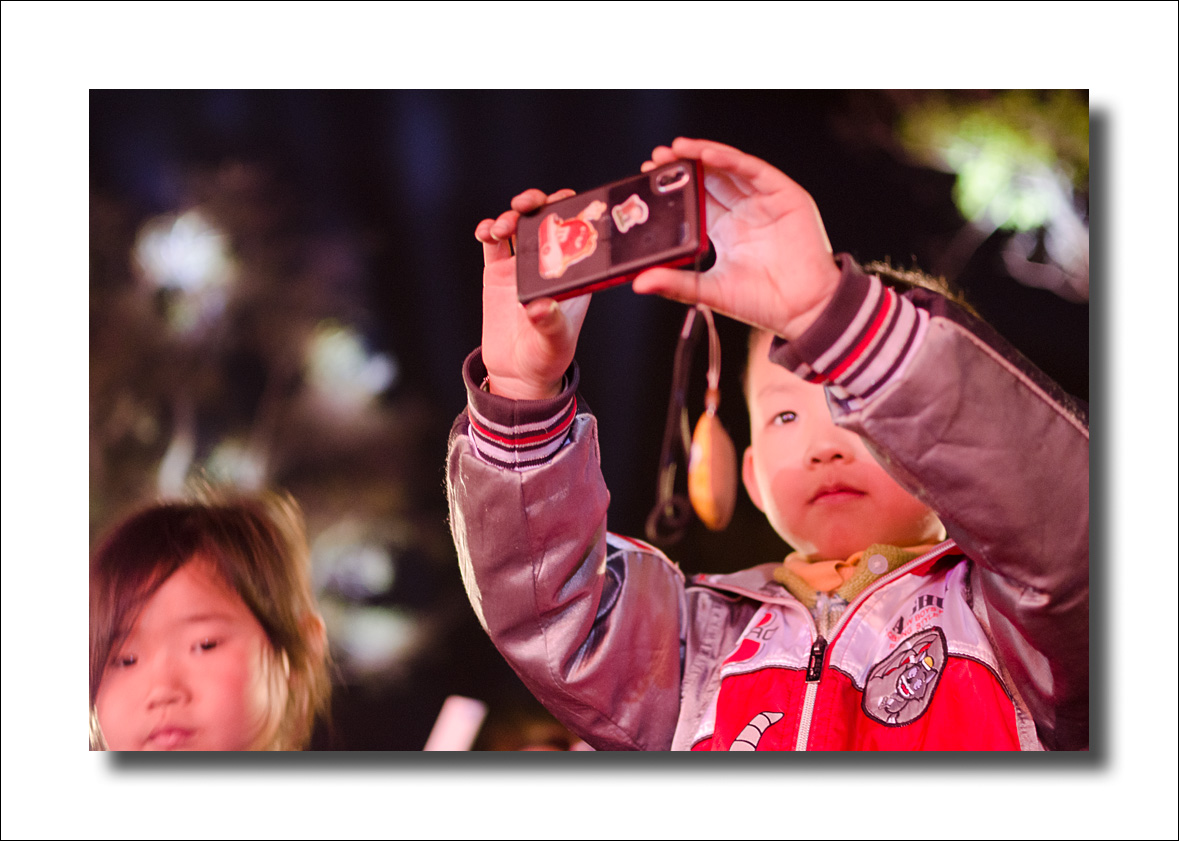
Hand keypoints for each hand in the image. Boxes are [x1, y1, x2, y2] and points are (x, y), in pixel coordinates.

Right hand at [476, 188, 590, 399]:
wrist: (517, 372)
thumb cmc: (546, 357)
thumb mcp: (554, 343)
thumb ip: (549, 324)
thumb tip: (539, 307)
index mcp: (573, 273)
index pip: (578, 231)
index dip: (571, 211)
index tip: (559, 204)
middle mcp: (549, 263)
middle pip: (546, 219)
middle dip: (537, 203)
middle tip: (525, 205)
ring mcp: (522, 265)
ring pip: (519, 225)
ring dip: (510, 216)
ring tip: (500, 228)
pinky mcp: (498, 272)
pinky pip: (492, 243)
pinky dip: (487, 231)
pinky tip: (485, 232)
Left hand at [632, 138, 841, 340]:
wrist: (803, 311)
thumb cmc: (763, 303)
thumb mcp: (709, 290)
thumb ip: (676, 283)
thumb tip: (640, 282)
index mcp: (726, 230)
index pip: (696, 199)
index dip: (674, 188)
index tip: (648, 178)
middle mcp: (744, 211)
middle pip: (709, 178)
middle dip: (682, 166)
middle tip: (655, 159)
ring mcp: (764, 201)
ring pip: (729, 168)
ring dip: (702, 156)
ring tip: (676, 150)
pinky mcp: (784, 195)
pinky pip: (753, 170)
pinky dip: (730, 160)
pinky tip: (707, 154)